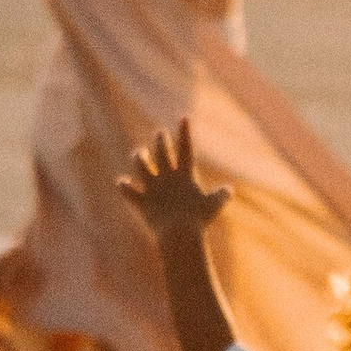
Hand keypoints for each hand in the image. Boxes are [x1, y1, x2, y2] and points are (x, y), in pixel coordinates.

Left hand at [118, 116, 231, 243]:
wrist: (179, 233)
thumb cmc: (199, 220)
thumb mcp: (213, 206)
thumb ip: (221, 196)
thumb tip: (228, 190)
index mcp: (184, 176)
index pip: (186, 149)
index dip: (185, 133)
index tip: (183, 118)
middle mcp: (166, 178)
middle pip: (161, 153)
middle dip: (161, 141)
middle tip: (160, 133)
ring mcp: (152, 189)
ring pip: (141, 167)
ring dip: (139, 158)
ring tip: (139, 153)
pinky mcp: (142, 203)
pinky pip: (129, 193)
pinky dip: (125, 187)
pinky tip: (122, 183)